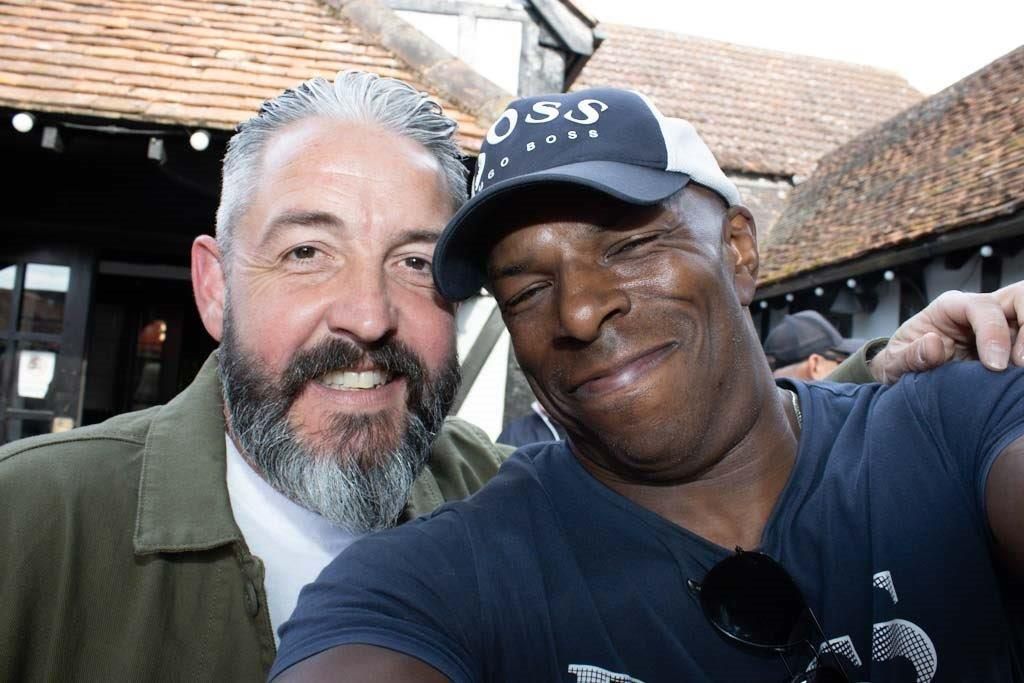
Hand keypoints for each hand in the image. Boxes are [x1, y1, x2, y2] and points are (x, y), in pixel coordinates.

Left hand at [870, 281, 1023, 383]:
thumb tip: (933, 343)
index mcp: (950, 308)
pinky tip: (1019, 378)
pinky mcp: (1011, 344)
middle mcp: (979, 311)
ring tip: (1021, 373)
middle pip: (1020, 299)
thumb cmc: (902, 363)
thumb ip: (910, 355)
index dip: (993, 332)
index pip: (982, 306)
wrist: (908, 379)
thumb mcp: (894, 363)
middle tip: (1019, 365)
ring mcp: (1000, 326)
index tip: (994, 365)